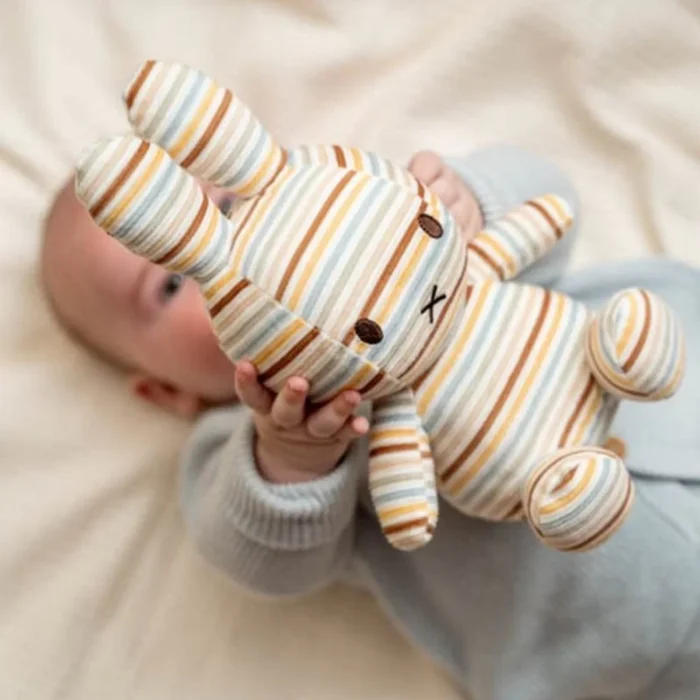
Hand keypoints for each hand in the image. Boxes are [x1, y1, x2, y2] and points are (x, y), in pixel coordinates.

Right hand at [234, 361, 368, 483]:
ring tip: (351, 396)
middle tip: (298, 383)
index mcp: (266, 407)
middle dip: (292, 397)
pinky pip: (344, 434)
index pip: (251, 394)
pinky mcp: (335, 438)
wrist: (294, 455)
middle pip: (287, 411)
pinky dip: (353, 428)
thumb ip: (272, 367)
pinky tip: (363, 423)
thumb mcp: (268, 394)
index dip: (246, 382)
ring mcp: (311, 431)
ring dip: (337, 409)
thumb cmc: (282, 404)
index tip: (244, 364)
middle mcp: (287, 420)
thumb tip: (263, 310)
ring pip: (321, 423)